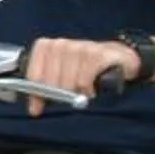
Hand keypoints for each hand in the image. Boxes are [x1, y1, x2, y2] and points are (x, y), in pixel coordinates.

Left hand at [19, 36, 144, 116]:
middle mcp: (61, 44)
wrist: (119, 58)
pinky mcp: (98, 54)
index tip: (37, 109)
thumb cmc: (87, 68)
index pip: (34, 75)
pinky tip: (92, 90)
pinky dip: (87, 90)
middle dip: (58, 96)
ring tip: (83, 94)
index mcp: (47, 47)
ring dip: (75, 94)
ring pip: (67, 82)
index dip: (36, 94)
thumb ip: (46, 88)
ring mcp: (80, 47)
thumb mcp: (62, 75)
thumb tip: (34, 109)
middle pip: (50, 81)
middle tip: (69, 100)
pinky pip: (84, 80)